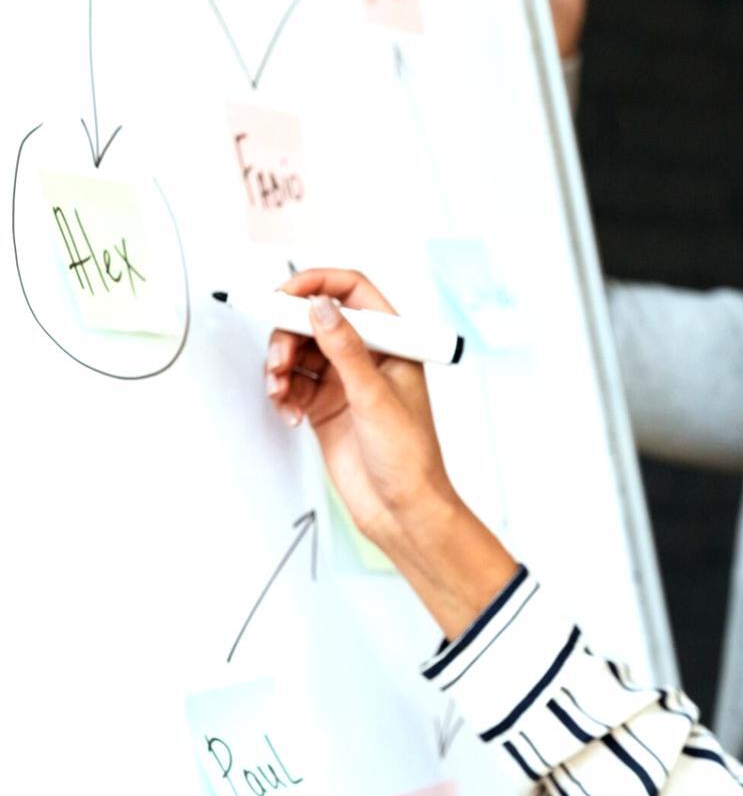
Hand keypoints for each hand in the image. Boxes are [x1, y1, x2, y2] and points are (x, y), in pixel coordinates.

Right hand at [266, 270, 519, 636]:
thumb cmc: (410, 457)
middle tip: (279, 358)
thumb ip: (346, 349)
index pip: (353, 292)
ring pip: (298, 350)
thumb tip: (322, 308)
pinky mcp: (324, 406)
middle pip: (315, 319)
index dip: (317, 285)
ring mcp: (344, 381)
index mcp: (393, 343)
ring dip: (280, 364)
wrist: (401, 510)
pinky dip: (282, 391)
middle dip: (288, 332)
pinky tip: (288, 410)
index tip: (285, 295)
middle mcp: (368, 357)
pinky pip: (291, 382)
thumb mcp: (375, 397)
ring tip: (280, 389)